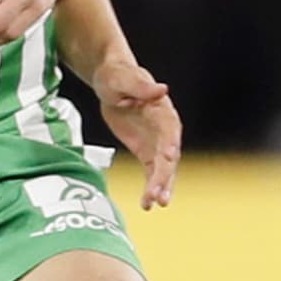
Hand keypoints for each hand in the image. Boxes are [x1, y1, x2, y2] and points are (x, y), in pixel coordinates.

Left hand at [93, 57, 181, 208]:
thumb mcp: (124, 78)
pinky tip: (147, 204)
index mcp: (162, 111)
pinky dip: (150, 187)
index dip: (170, 146)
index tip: (169, 160)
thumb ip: (141, 86)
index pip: (170, 132)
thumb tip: (162, 89)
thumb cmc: (117, 75)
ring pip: (163, 169)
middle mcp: (165, 130)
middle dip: (164, 176)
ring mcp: (157, 142)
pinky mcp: (146, 151)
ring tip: (154, 205)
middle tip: (158, 196)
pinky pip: (151, 172)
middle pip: (168, 156)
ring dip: (160, 187)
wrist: (111, 81)